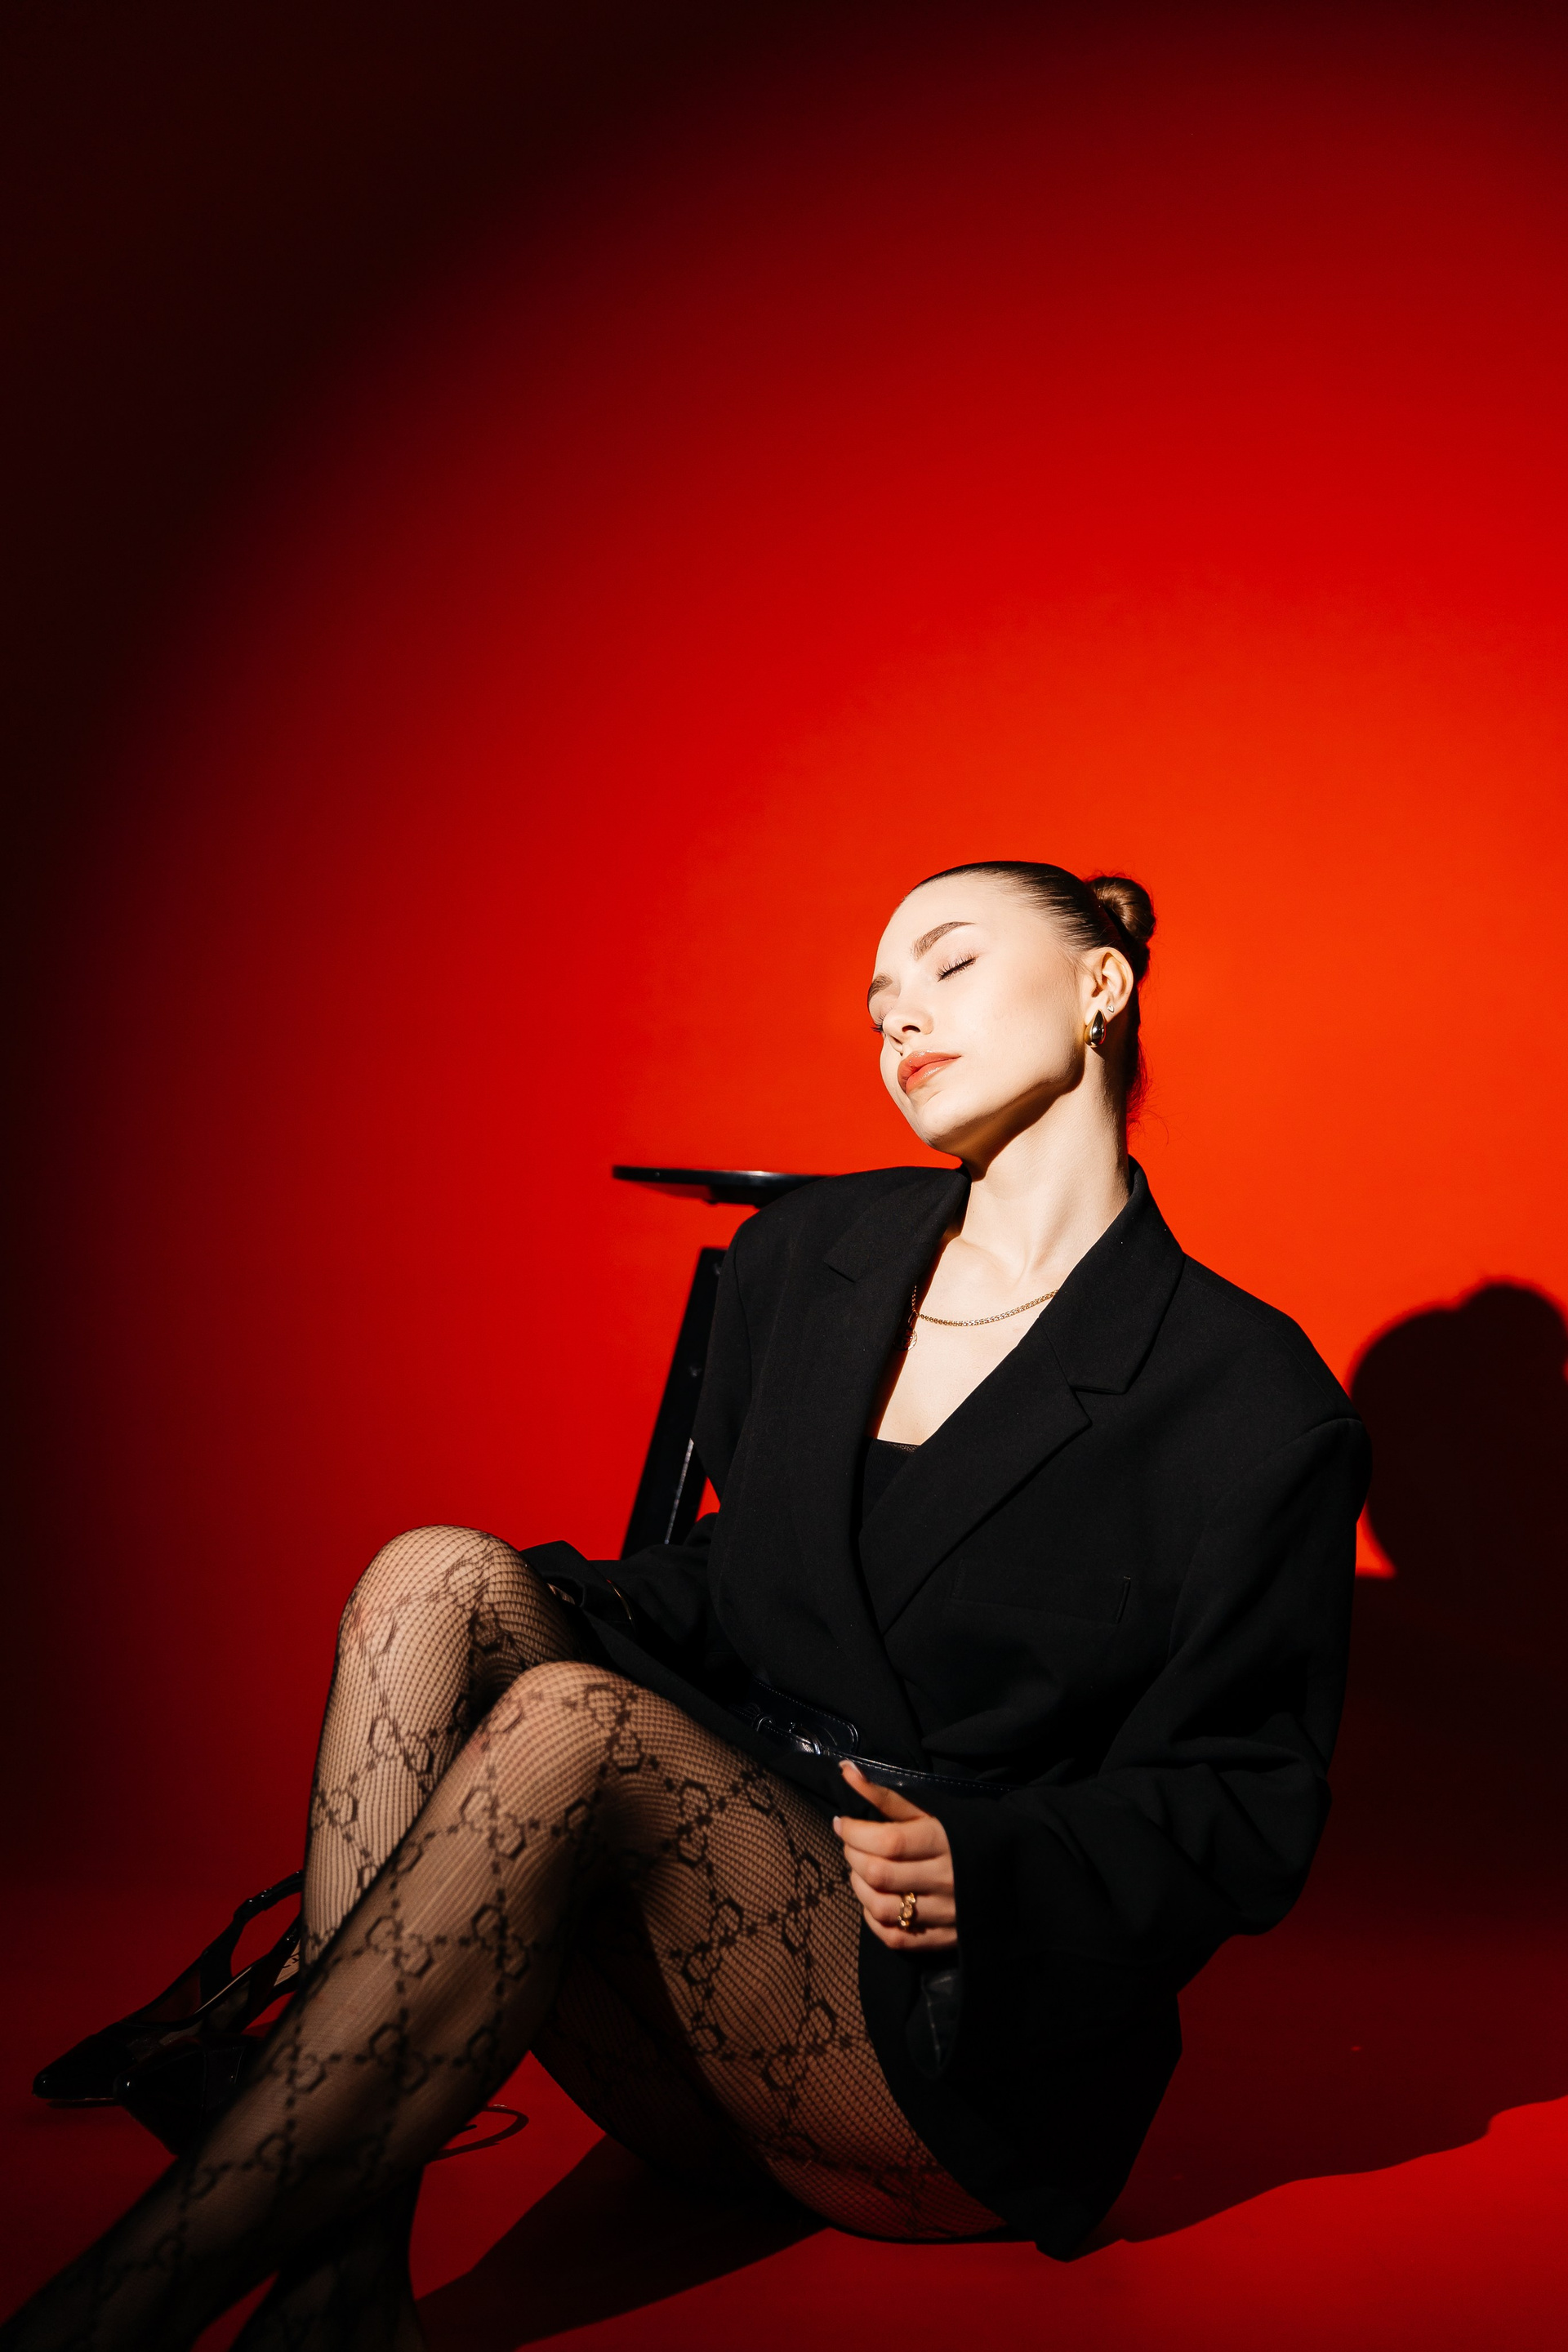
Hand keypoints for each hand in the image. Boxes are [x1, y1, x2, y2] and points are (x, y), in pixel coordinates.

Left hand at [832, 1759, 957, 1950]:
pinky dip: (873, 1920)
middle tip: (850, 1844)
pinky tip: (873, 1900)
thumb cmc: (968, 1832)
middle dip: (852, 1855)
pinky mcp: (945, 1938)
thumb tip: (845, 1771)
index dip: (855, 1832)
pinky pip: (895, 1937)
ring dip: (858, 1887)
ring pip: (882, 1907)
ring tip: (859, 1869)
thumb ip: (887, 1796)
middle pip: (880, 1873)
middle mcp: (946, 1879)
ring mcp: (946, 1913)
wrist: (1018, 1869)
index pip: (887, 1841)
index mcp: (945, 1841)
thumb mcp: (933, 1810)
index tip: (842, 1822)